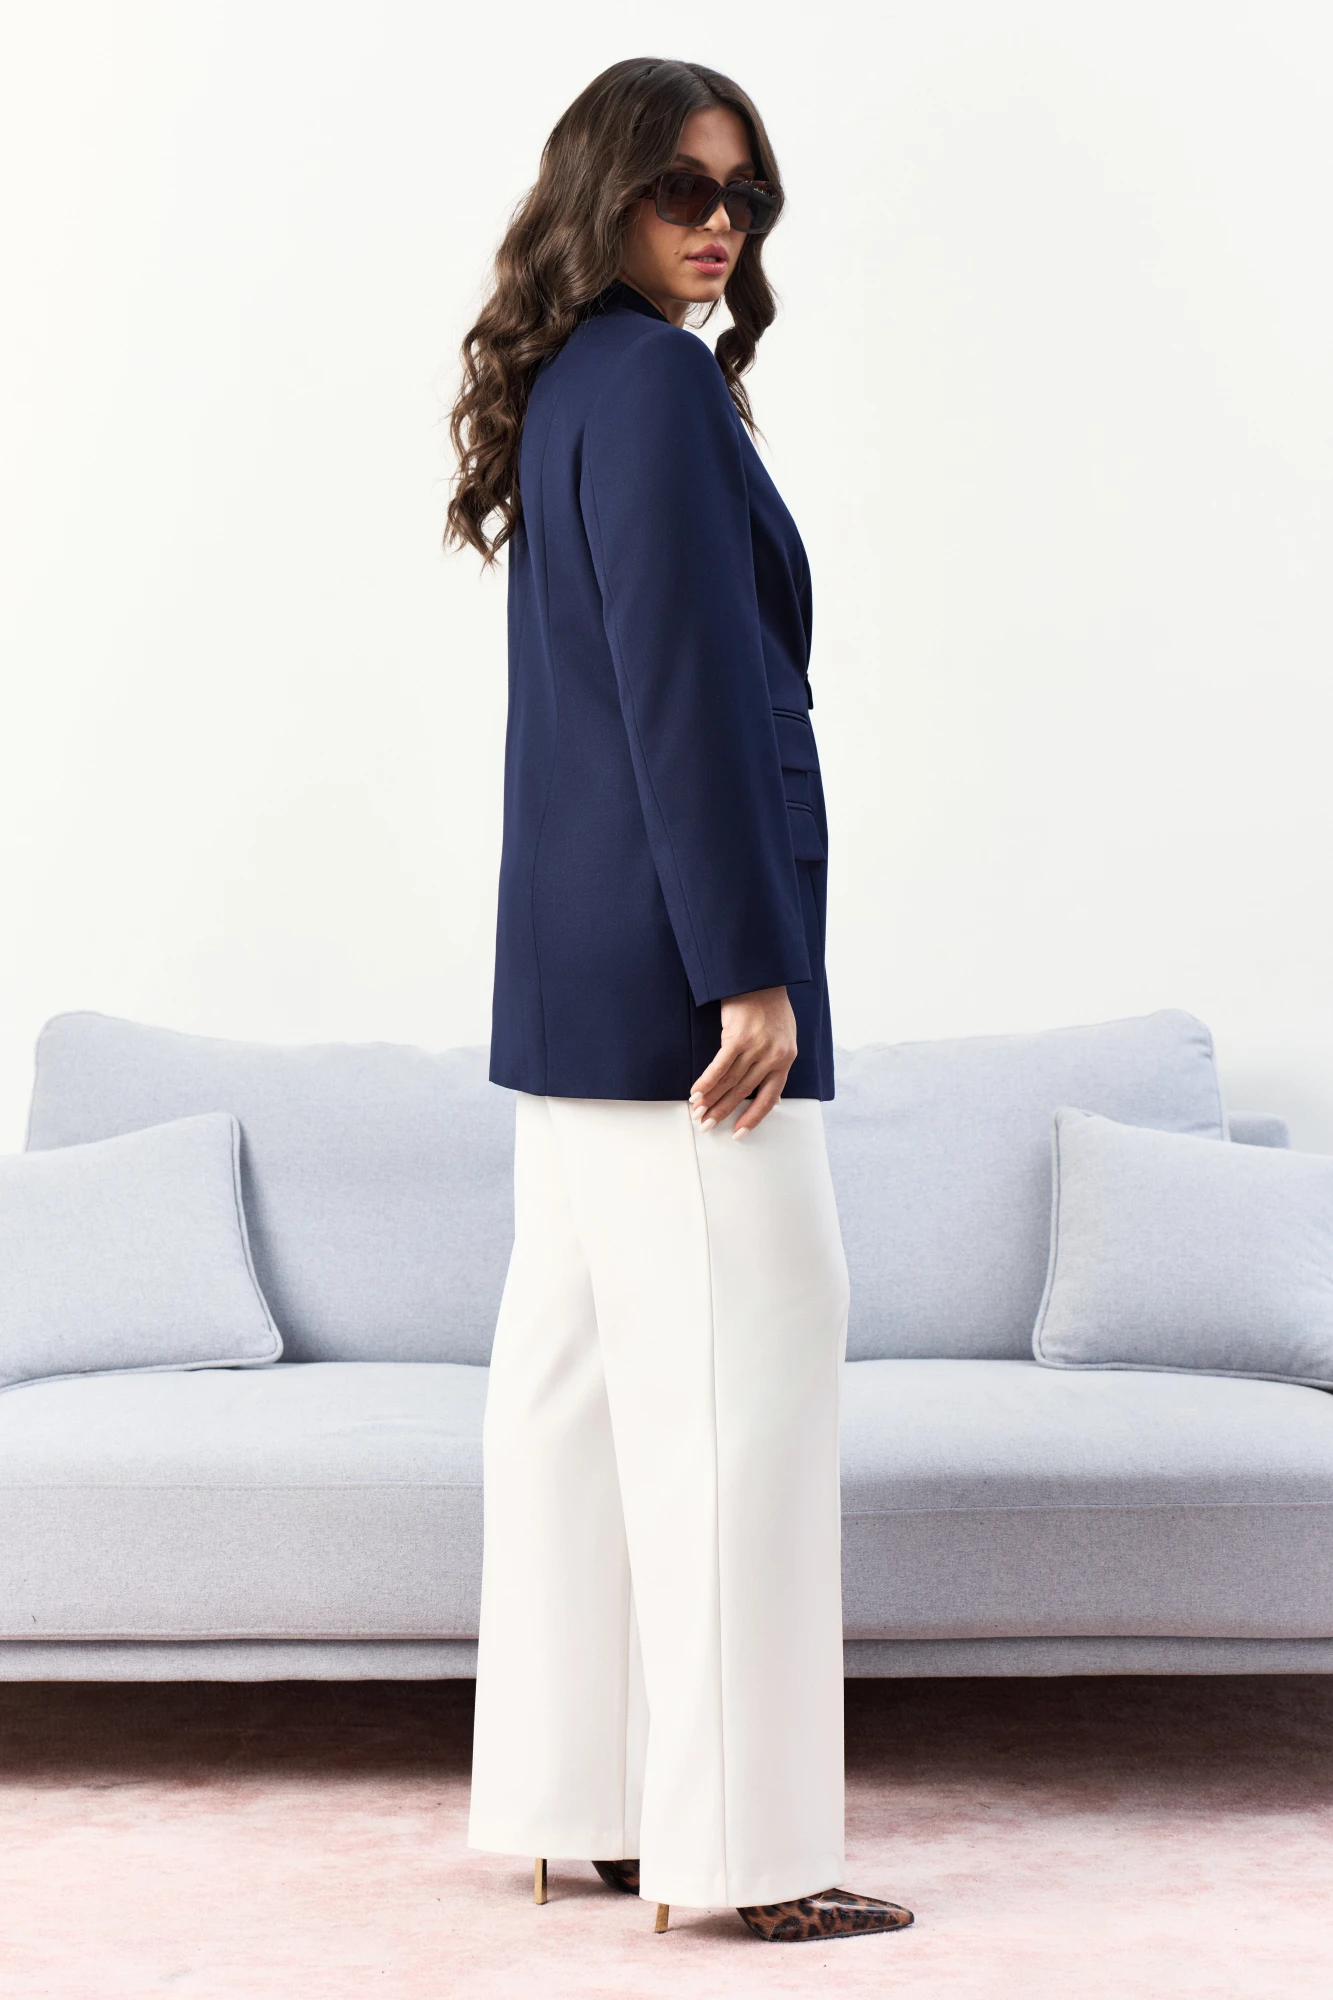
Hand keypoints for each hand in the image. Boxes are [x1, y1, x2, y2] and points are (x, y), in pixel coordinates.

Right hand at [689, 986, 797, 1136]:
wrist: (762, 978)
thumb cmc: (772, 1006)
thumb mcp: (784, 1037)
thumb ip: (777, 1064)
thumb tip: (770, 1094)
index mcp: (786, 1060)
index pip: (769, 1098)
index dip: (753, 1118)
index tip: (738, 1133)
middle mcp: (773, 1056)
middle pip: (743, 1092)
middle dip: (723, 1111)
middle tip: (707, 1125)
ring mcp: (756, 1047)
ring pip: (730, 1082)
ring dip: (711, 1100)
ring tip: (698, 1112)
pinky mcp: (738, 1037)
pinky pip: (719, 1066)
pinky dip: (706, 1082)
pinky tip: (696, 1092)